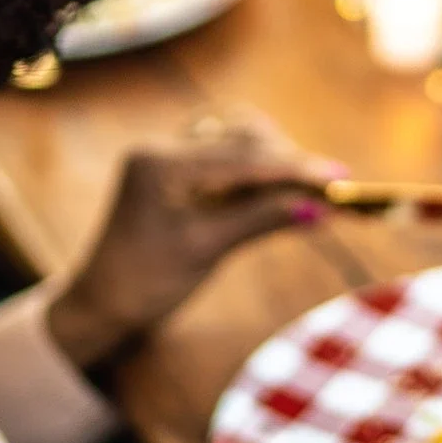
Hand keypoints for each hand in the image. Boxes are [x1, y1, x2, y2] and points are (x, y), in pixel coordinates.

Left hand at [46, 111, 339, 368]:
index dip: (295, 168)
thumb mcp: (208, 250)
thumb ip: (262, 220)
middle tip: (332, 186)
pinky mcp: (174, 170)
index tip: (339, 178)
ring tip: (308, 191)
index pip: (242, 156)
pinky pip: (224, 157)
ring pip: (236, 140)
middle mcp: (162, 149)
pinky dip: (254, 171)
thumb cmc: (146, 283)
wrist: (102, 305)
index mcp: (161, 163)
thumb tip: (320, 208)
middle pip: (242, 137)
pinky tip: (277, 191)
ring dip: (273, 161)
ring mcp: (166, 157)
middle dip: (288, 162)